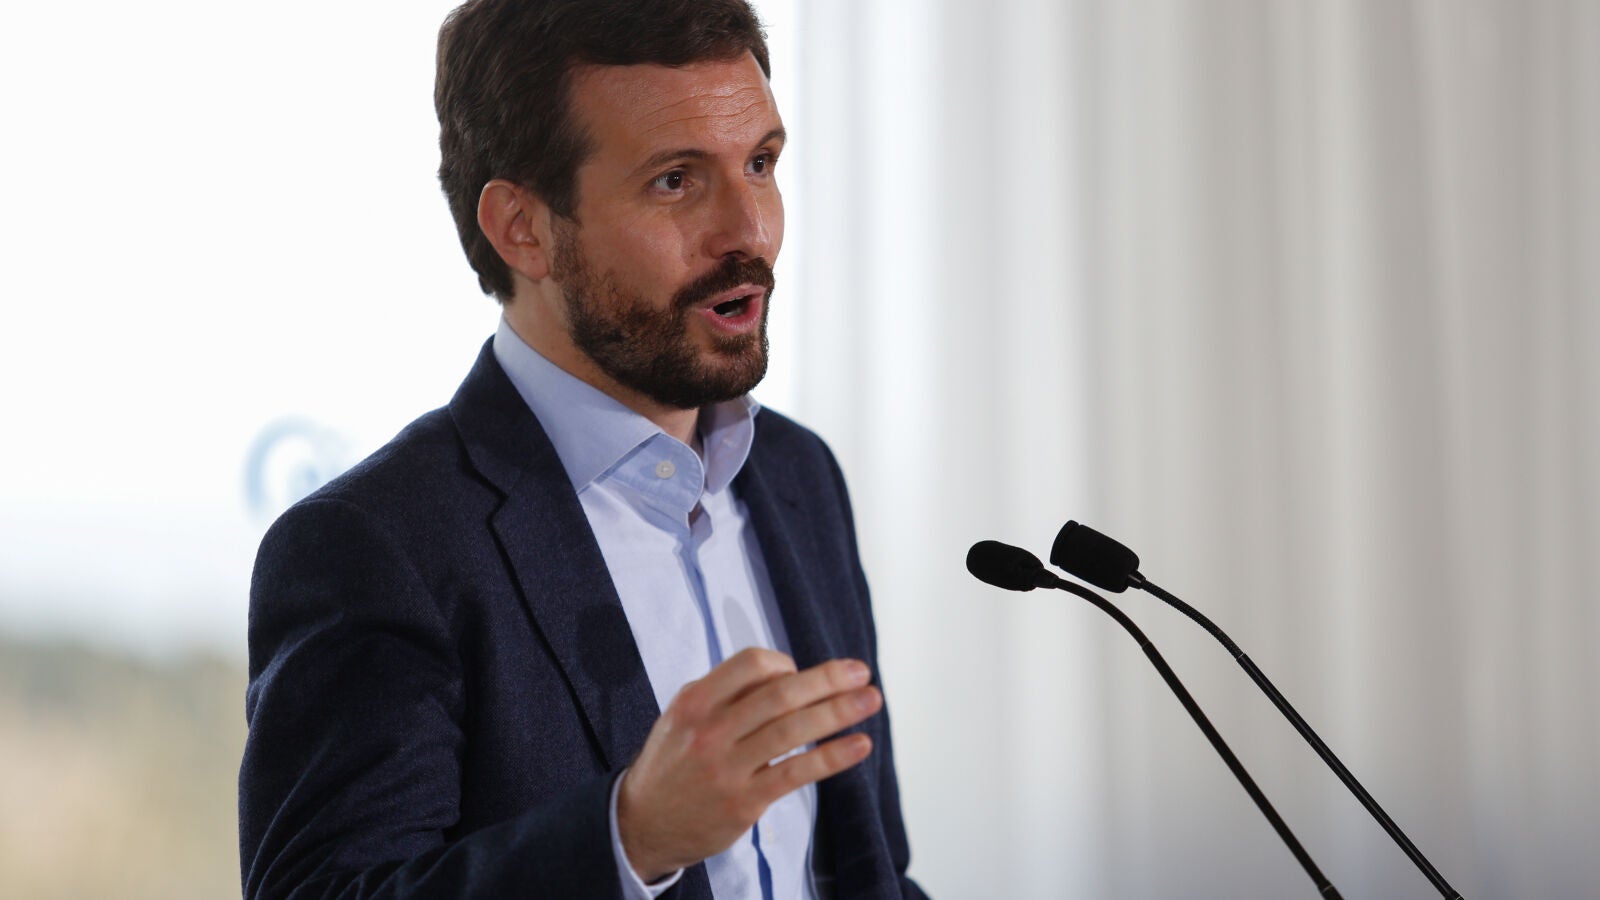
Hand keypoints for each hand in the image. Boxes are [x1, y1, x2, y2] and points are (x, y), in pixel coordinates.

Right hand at [616, 647, 881, 881]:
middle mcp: (710, 731)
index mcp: (695, 701)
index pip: (752, 664)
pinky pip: (797, 773)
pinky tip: (859, 745)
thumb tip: (788, 674)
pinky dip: (833, 757)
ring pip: (793, 731)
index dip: (785, 663)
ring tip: (872, 701)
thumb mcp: (683, 716)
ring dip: (839, 711)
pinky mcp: (744, 801)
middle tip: (862, 672)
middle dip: (828, 679)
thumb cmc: (674, 761)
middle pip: (781, 694)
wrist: (641, 823)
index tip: (801, 674)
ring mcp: (728, 768)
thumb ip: (727, 694)